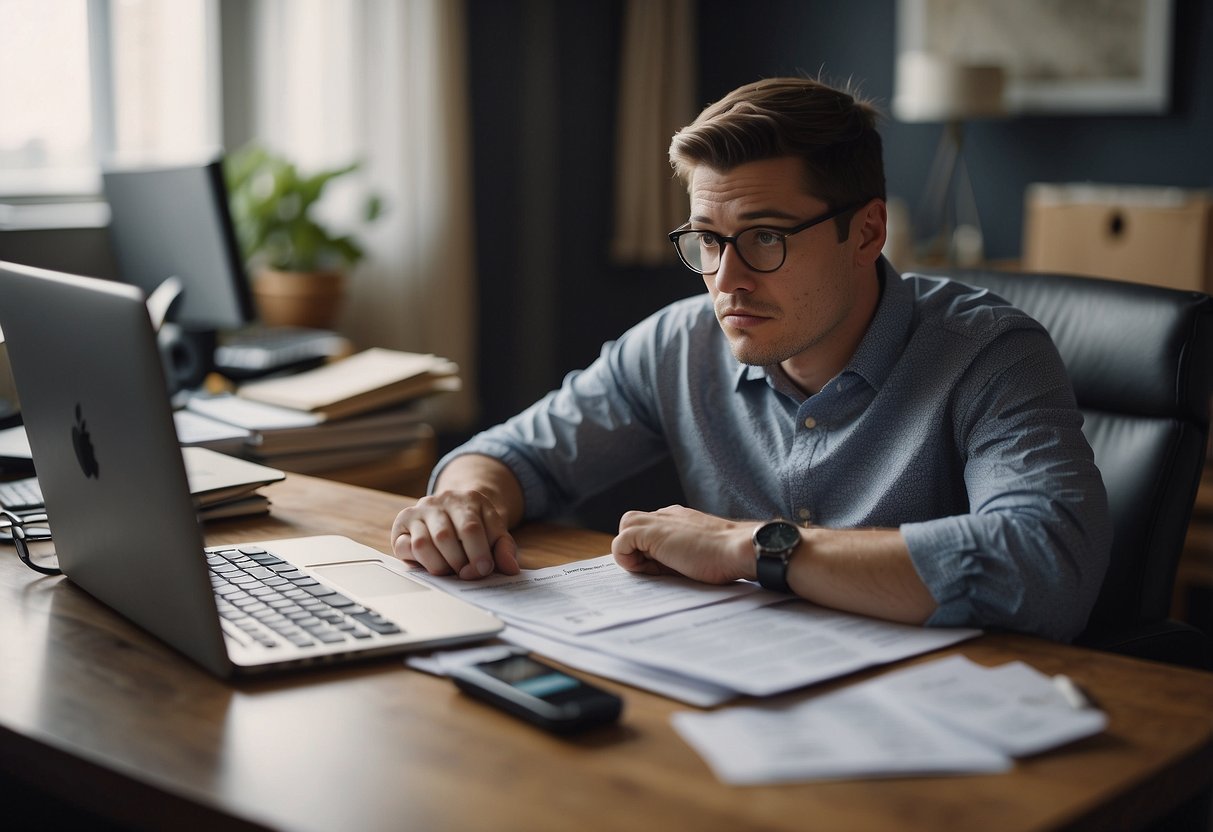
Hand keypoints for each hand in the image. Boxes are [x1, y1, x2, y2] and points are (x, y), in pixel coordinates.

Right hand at [390, 490, 519, 579]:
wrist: (454, 510)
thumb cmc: (476, 527)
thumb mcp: (495, 533)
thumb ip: (504, 549)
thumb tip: (510, 568)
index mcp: (469, 499)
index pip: (471, 528)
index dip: (478, 554)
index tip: (484, 570)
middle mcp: (441, 500)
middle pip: (445, 536)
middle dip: (458, 562)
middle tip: (466, 574)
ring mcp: (420, 510)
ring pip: (424, 543)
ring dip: (440, 565)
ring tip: (451, 570)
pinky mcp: (403, 523)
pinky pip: (407, 547)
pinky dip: (422, 562)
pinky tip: (435, 564)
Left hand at [610, 505, 754, 583]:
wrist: (737, 549)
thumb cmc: (726, 557)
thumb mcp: (698, 553)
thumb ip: (679, 553)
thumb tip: (662, 568)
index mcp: (679, 519)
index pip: (650, 530)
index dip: (650, 552)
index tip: (666, 570)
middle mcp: (667, 515)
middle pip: (634, 524)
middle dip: (637, 547)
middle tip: (656, 570)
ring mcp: (659, 521)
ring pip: (625, 526)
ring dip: (631, 550)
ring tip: (651, 569)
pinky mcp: (651, 532)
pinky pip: (621, 541)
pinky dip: (627, 557)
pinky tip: (648, 569)